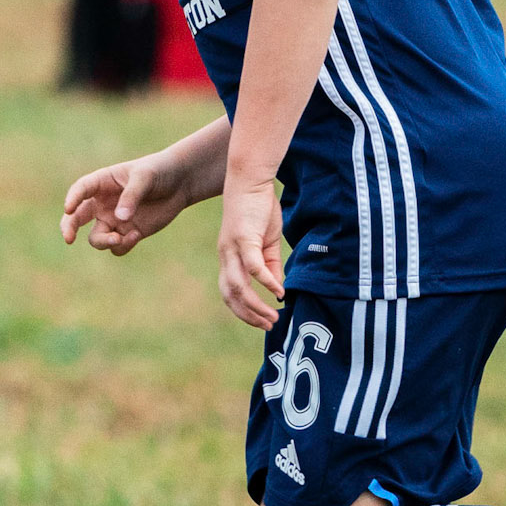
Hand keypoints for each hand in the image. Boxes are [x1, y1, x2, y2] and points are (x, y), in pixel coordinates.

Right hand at [61, 152, 188, 256]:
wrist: (180, 183)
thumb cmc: (159, 171)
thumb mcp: (145, 177)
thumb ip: (132, 196)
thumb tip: (120, 219)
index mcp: (102, 183)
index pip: (81, 190)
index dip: (72, 199)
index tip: (68, 208)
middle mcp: (103, 203)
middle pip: (76, 218)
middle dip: (69, 228)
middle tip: (69, 239)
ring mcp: (114, 220)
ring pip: (97, 238)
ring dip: (104, 241)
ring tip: (119, 238)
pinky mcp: (128, 233)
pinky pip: (117, 247)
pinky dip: (123, 246)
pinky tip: (137, 234)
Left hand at [217, 177, 283, 329]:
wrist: (250, 178)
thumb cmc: (258, 208)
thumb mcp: (267, 242)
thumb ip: (271, 265)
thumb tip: (277, 290)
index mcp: (229, 258)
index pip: (230, 293)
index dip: (244, 311)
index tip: (262, 322)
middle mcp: (226, 256)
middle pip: (230, 295)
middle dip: (248, 315)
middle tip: (268, 326)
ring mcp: (232, 248)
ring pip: (239, 286)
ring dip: (256, 305)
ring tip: (273, 316)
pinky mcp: (243, 237)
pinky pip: (253, 266)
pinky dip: (265, 282)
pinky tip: (279, 292)